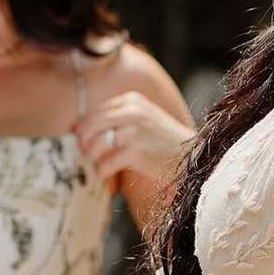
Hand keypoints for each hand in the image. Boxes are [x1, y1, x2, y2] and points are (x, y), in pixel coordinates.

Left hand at [73, 90, 193, 188]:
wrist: (194, 156)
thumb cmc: (165, 141)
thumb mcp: (144, 119)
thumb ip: (118, 119)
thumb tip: (79, 128)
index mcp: (132, 101)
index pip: (96, 112)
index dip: (84, 127)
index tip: (80, 138)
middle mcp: (132, 111)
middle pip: (91, 126)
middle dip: (84, 142)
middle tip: (86, 153)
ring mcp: (134, 131)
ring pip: (96, 144)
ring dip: (92, 157)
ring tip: (97, 164)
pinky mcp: (137, 151)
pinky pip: (106, 163)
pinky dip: (102, 170)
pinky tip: (105, 173)